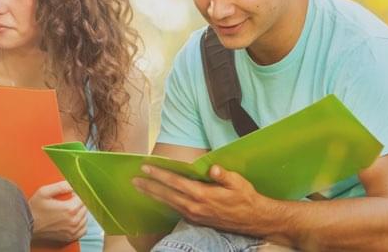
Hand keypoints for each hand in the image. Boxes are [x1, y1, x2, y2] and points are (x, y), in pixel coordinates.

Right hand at [29, 180, 86, 242]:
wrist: (27, 224)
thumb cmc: (35, 209)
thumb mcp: (44, 192)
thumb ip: (61, 186)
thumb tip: (73, 184)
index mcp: (70, 209)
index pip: (83, 197)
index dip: (77, 193)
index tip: (70, 193)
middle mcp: (74, 221)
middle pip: (85, 207)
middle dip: (79, 202)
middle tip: (68, 200)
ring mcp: (73, 230)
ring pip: (85, 218)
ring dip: (80, 212)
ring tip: (69, 209)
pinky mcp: (71, 236)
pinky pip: (83, 229)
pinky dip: (81, 224)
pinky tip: (73, 219)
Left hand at [131, 164, 272, 233]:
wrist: (253, 220)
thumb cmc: (246, 198)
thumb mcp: (238, 183)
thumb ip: (223, 175)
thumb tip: (212, 169)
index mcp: (203, 195)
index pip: (176, 182)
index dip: (159, 174)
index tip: (146, 168)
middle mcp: (195, 206)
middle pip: (166, 194)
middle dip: (149, 186)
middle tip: (134, 180)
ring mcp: (194, 215)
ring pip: (168, 203)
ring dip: (153, 195)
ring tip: (140, 188)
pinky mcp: (196, 220)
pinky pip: (175, 210)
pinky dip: (164, 203)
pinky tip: (158, 198)